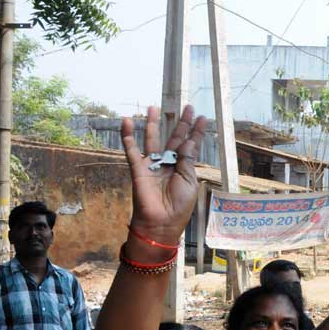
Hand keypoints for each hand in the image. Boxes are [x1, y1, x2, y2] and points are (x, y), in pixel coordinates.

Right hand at [121, 105, 207, 243]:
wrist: (162, 222)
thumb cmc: (179, 206)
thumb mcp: (189, 181)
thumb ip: (187, 160)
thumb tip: (188, 140)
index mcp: (183, 168)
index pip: (190, 145)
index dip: (196, 132)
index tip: (203, 117)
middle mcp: (168, 164)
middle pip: (174, 138)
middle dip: (181, 123)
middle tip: (187, 107)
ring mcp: (153, 165)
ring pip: (152, 139)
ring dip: (152, 124)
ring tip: (153, 107)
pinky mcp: (138, 169)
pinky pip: (131, 150)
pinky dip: (127, 137)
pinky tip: (125, 122)